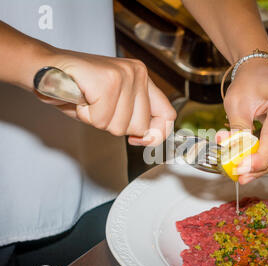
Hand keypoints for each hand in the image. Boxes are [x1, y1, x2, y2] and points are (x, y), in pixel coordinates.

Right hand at [37, 49, 175, 145]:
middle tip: (98, 107)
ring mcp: (125, 76)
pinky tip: (81, 98)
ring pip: (120, 126)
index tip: (140, 140)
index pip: (167, 114)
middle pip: (140, 126)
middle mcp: (138, 74)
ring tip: (88, 100)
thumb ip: (133, 116)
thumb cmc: (77, 87)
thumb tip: (148, 136)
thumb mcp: (113, 103)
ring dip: (98, 120)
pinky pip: (102, 119)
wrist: (44, 66)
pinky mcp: (109, 80)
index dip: (157, 134)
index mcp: (142, 79)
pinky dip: (86, 115)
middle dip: (115, 125)